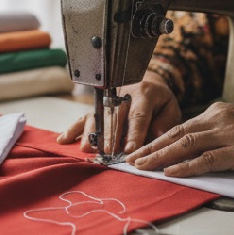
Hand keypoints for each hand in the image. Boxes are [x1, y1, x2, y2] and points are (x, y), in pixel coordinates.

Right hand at [56, 71, 181, 153]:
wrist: (147, 82)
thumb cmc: (160, 101)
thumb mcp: (170, 107)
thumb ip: (164, 124)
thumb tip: (155, 140)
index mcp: (144, 94)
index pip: (138, 116)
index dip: (134, 133)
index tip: (130, 149)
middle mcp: (122, 95)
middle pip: (114, 117)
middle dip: (110, 136)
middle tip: (107, 152)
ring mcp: (107, 101)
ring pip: (97, 117)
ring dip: (91, 134)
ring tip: (87, 149)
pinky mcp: (97, 107)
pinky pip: (84, 117)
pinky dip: (73, 129)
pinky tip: (63, 140)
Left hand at [125, 100, 233, 176]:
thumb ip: (221, 131)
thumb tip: (202, 145)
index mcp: (217, 113)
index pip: (179, 126)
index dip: (157, 139)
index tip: (140, 149)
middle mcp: (218, 120)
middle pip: (175, 134)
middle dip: (150, 148)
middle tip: (130, 160)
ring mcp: (227, 135)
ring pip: (185, 145)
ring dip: (160, 157)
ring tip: (141, 166)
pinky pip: (206, 159)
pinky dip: (186, 166)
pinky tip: (170, 172)